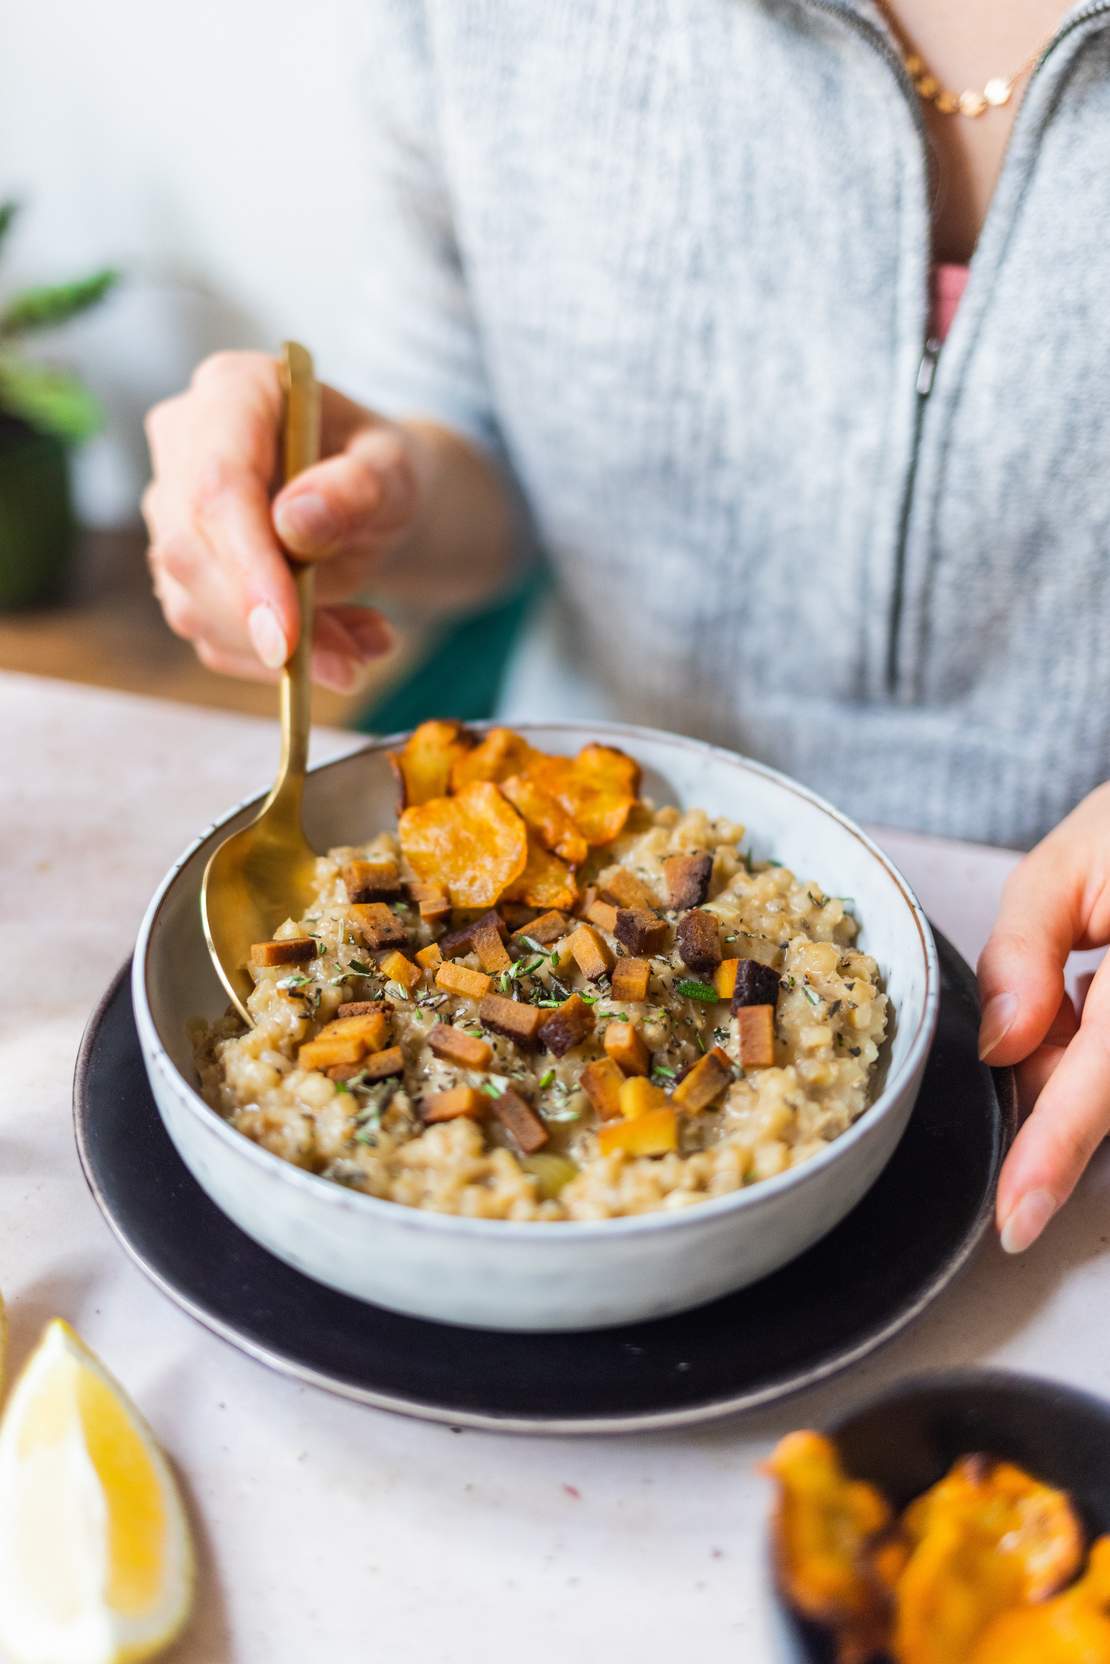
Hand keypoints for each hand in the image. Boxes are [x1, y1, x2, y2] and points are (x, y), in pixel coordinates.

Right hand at [143, 351, 417, 691]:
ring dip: (283, 652)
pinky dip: (277, 662)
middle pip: (190, 551)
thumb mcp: (397, 471)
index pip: (217, 484)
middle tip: (349, 665)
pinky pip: (212, 637)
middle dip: (266, 624)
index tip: (287, 635)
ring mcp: (172, 510)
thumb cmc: (383, 470)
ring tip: (368, 643)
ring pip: (193, 606)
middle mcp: (184, 444)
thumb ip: (358, 487)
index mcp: (234, 390)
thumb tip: (295, 521)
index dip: (248, 565)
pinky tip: (341, 645)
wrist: (374, 501)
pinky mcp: (182, 571)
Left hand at [978, 783, 1109, 1251]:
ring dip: (1084, 1059)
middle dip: (1056, 1071)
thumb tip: (1001, 1048)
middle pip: (1105, 1091)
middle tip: (1065, 990)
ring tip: (1098, 979)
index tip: (1017, 1221)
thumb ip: (1023, 952)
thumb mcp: (1070, 862)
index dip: (1056, 1151)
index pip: (1104, 1075)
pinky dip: (1102, 1043)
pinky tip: (1108, 995)